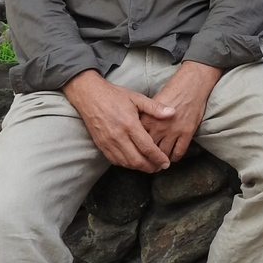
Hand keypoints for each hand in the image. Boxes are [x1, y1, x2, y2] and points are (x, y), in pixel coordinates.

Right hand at [62, 70, 176, 171]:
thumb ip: (155, 107)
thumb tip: (172, 113)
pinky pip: (115, 160)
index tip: (166, 163)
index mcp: (129, 124)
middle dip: (151, 167)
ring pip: (126, 163)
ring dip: (139, 167)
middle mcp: (118, 136)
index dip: (158, 158)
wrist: (89, 96)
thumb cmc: (114, 95)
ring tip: (149, 166)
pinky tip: (134, 161)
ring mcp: (108, 142)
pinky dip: (126, 164)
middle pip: (137, 160)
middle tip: (160, 167)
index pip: (147, 147)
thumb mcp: (136, 97)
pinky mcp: (101, 145)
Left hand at [143, 60, 221, 162]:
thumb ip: (143, 118)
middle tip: (147, 165)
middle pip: (149, 151)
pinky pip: (179, 152)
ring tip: (159, 164)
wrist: (191, 85)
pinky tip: (172, 158)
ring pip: (164, 154)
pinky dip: (174, 158)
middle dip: (147, 160)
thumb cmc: (171, 91)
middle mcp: (158, 128)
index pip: (137, 141)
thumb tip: (135, 130)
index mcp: (147, 120)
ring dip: (161, 161)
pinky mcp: (186, 133)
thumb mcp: (151, 103)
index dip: (135, 151)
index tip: (135, 155)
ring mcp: (173, 132)